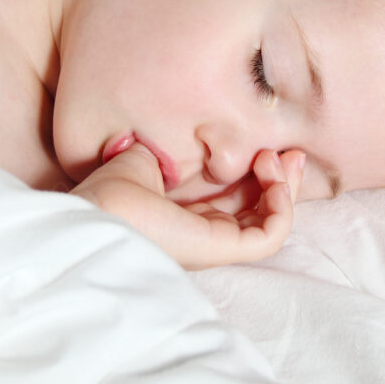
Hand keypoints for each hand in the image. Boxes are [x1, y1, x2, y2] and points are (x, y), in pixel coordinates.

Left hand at [70, 144, 303, 269]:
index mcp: (187, 215)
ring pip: (271, 223)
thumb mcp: (145, 157)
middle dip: (283, 179)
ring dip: (284, 188)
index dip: (260, 173)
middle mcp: (205, 233)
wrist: (94, 212)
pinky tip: (273, 176)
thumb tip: (185, 134)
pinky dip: (282, 206)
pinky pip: (270, 236)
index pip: (239, 198)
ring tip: (275, 157)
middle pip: (261, 210)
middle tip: (290, 150)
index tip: (270, 145)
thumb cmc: (109, 191)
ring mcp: (215, 244)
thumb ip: (172, 151)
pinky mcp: (221, 249)